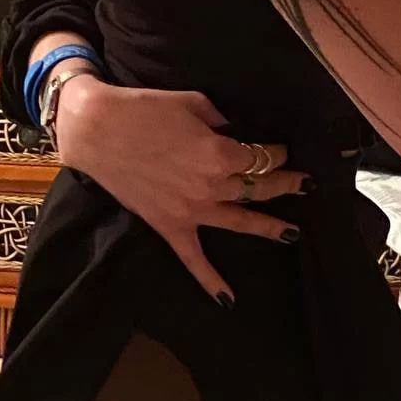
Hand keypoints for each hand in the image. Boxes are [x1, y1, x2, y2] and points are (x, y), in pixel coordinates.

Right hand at [54, 77, 308, 304]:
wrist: (97, 130)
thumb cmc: (143, 109)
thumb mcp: (192, 102)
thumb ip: (221, 119)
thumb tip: (233, 131)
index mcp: (220, 153)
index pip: (260, 156)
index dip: (274, 151)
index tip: (278, 148)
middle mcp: (212, 186)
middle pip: (258, 188)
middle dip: (284, 184)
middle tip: (303, 184)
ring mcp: (192, 210)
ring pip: (240, 222)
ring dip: (270, 227)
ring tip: (292, 233)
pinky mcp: (169, 225)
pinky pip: (194, 258)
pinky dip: (210, 280)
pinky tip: (228, 298)